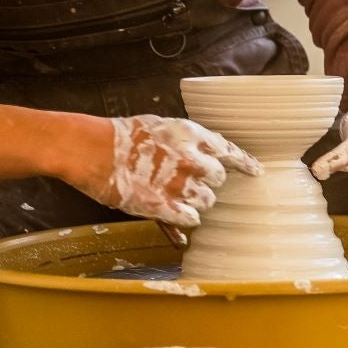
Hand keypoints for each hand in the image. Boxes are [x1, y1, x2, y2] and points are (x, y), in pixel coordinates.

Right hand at [75, 115, 258, 226]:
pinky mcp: (164, 206)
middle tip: (186, 180)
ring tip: (172, 193)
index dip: (244, 163)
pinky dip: (185, 219)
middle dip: (207, 182)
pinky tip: (175, 213)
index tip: (256, 171)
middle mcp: (192, 160)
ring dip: (195, 201)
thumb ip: (187, 143)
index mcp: (192, 136)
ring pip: (206, 201)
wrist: (92, 150)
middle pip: (218, 179)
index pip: (229, 151)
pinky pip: (191, 219)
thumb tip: (209, 154)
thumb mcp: (161, 127)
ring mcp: (179, 185)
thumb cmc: (122, 137)